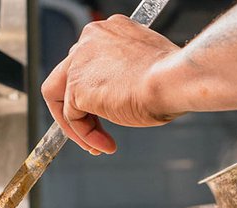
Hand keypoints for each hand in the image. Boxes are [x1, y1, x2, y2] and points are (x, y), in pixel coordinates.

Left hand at [41, 15, 181, 154]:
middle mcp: (88, 41)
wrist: (174, 80)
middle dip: (80, 108)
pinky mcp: (77, 87)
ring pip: (62, 98)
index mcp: (107, 32)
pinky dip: (86, 135)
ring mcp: (79, 62)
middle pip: (67, 77)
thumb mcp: (147, 68)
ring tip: (97, 145)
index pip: (87, 61)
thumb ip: (127, 74)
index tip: (104, 108)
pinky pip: (72, 118)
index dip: (94, 89)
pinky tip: (105, 144)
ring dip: (78, 127)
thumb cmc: (172, 78)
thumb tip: (122, 94)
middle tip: (96, 130)